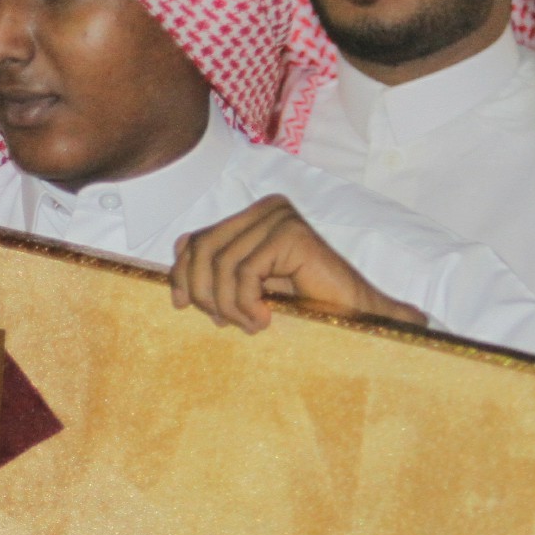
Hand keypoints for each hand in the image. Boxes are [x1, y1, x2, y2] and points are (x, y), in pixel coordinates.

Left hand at [169, 196, 427, 334]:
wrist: (355, 321)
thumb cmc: (304, 310)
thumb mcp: (249, 288)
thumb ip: (217, 266)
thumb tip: (178, 249)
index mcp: (254, 216)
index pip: (197, 239)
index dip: (182, 273)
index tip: (182, 306)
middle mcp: (268, 209)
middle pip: (204, 248)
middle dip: (203, 291)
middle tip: (222, 321)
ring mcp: (281, 217)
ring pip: (222, 264)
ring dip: (228, 304)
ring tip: (249, 325)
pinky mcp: (292, 234)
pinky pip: (245, 273)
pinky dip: (246, 304)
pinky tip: (264, 320)